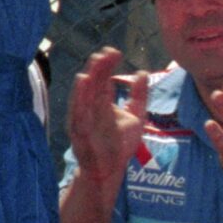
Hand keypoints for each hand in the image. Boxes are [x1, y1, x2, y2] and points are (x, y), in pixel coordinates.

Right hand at [66, 47, 148, 188]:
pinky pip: (78, 114)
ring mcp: (84, 119)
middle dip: (98, 69)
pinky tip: (81, 84)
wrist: (109, 170)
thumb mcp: (136, 116)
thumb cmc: (120, 145)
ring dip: (88, 80)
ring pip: (84, 96)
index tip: (114, 52)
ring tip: (92, 65)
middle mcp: (91, 108)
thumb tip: (143, 72)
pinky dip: (79, 99)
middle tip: (105, 53)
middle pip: (94, 84)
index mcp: (103, 103)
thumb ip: (139, 95)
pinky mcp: (80, 132)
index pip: (104, 80)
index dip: (108, 66)